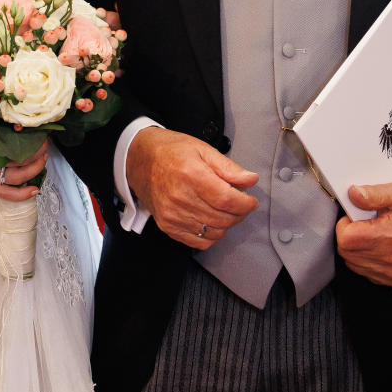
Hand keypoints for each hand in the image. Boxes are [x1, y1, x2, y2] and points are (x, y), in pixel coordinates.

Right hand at [0, 113, 46, 199]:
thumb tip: (7, 119)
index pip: (15, 149)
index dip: (33, 143)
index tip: (43, 134)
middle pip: (19, 167)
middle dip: (37, 158)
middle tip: (46, 147)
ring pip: (13, 182)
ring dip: (32, 174)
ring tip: (43, 165)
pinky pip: (2, 192)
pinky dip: (19, 193)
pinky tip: (32, 190)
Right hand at [127, 127, 258, 248]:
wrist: (140, 160)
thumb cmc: (172, 152)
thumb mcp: (203, 150)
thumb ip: (229, 168)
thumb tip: (251, 180)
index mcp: (191, 175)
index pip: (227, 200)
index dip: (245, 204)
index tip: (251, 201)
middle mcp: (180, 198)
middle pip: (223, 218)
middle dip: (239, 214)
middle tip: (240, 204)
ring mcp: (172, 215)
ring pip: (214, 232)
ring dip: (226, 224)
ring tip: (225, 210)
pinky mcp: (167, 226)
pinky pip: (199, 242)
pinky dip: (211, 235)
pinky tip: (211, 220)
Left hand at [335, 181, 391, 286]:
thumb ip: (372, 194)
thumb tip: (352, 194)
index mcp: (388, 237)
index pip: (345, 239)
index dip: (344, 225)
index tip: (353, 216)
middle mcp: (390, 259)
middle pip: (347, 253)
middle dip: (349, 236)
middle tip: (364, 223)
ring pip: (354, 265)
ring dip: (356, 250)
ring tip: (373, 233)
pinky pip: (368, 274)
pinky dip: (366, 261)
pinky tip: (378, 246)